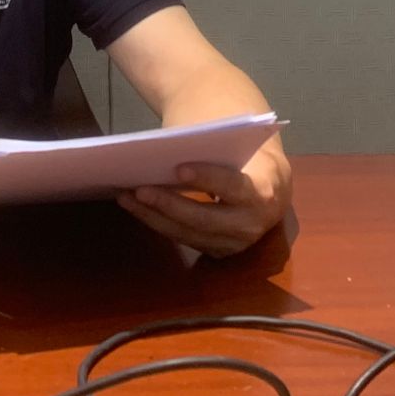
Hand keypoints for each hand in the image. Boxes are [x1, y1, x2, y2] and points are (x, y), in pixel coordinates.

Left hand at [116, 149, 290, 257]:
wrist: (269, 185)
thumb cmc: (245, 155)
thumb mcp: (234, 145)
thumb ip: (207, 147)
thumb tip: (163, 148)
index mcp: (264, 192)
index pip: (234, 187)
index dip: (207, 179)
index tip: (178, 168)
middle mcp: (252, 226)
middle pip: (204, 219)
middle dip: (169, 204)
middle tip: (139, 189)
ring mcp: (234, 244)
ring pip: (189, 234)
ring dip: (154, 216)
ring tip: (126, 197)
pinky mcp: (218, 251)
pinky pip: (184, 239)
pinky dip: (159, 222)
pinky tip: (137, 208)